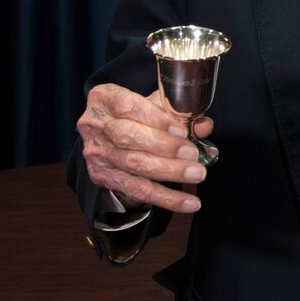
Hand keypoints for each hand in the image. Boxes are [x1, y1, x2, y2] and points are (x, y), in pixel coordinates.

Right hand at [77, 83, 213, 213]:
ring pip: (134, 165)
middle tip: (194, 155)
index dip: (157, 119)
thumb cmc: (137, 113)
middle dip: (165, 147)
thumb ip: (180, 112)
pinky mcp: (102, 176)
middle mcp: (95, 124)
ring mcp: (96, 152)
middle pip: (128, 137)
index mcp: (105, 97)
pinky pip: (136, 190)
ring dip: (169, 172)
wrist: (111, 132)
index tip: (182, 130)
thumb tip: (204, 126)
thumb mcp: (156, 105)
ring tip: (197, 174)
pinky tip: (187, 203)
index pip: (129, 107)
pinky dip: (165, 197)